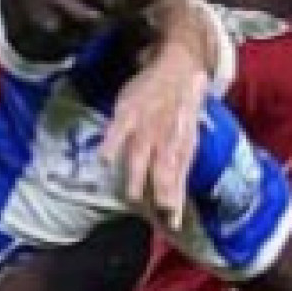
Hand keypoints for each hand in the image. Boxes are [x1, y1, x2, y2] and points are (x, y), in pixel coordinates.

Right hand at [102, 53, 207, 229]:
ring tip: (133, 196)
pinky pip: (119, 130)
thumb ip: (176, 174)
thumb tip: (171, 210)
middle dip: (162, 190)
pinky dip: (112, 144)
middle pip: (164, 169)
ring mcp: (147, 125)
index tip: (172, 223)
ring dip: (138, 175)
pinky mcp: (129, 112)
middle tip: (159, 213)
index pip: (179, 179)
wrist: (178, 66)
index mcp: (182, 147)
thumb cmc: (180, 113)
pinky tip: (105, 160)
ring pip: (142, 153)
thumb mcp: (186, 141)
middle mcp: (166, 138)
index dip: (176, 201)